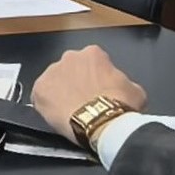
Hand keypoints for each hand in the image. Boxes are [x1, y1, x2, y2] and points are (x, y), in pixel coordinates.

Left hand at [32, 45, 148, 142]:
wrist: (101, 121)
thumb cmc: (119, 105)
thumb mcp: (134, 89)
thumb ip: (122, 81)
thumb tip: (119, 86)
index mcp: (93, 53)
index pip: (92, 61)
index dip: (95, 77)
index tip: (98, 90)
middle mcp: (69, 57)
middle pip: (71, 69)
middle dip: (75, 81)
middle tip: (83, 100)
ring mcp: (51, 72)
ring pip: (54, 81)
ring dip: (60, 91)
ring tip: (70, 109)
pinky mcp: (39, 89)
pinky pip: (40, 95)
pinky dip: (46, 104)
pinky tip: (57, 114)